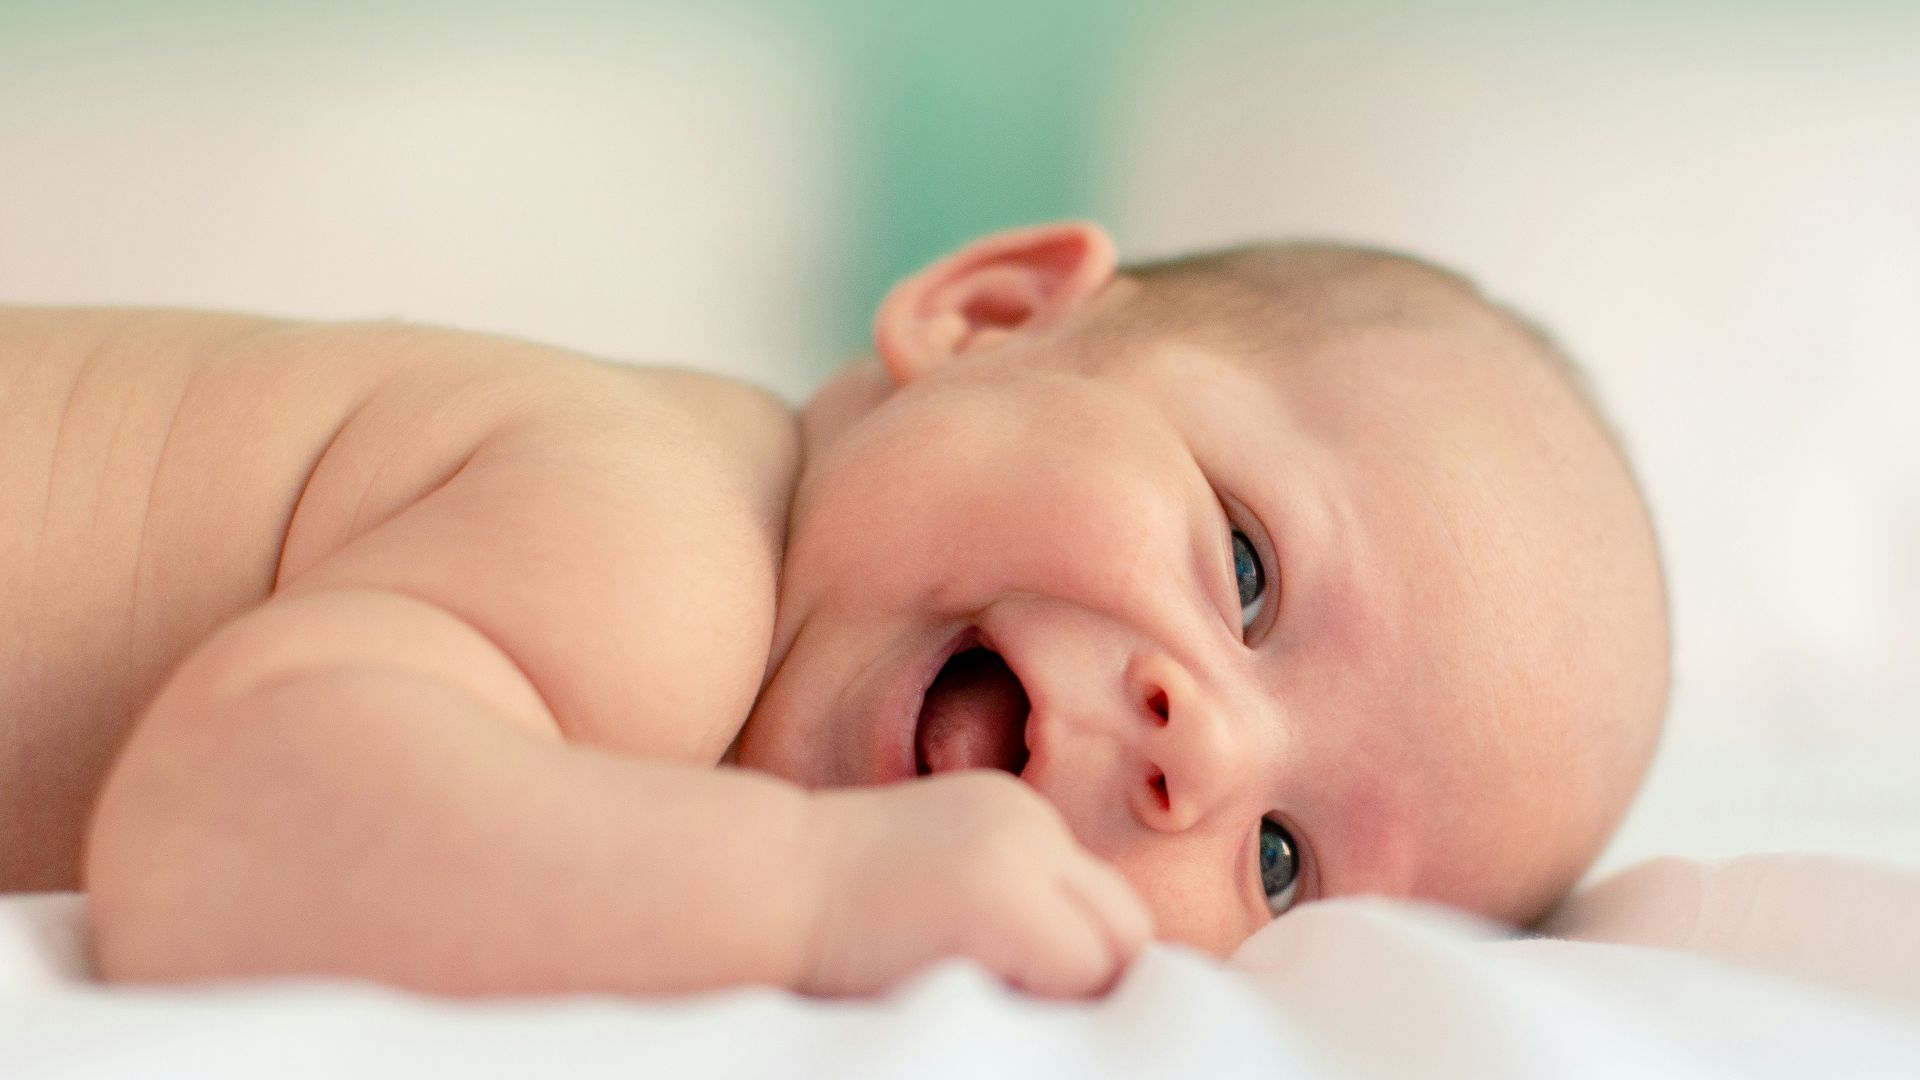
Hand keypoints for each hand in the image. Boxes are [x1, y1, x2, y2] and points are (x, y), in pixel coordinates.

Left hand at [799, 770, 1153, 997]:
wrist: (789, 884)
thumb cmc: (849, 974)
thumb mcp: (951, 1006)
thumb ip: (1035, 1005)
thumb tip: (1093, 1018)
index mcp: (1003, 902)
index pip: (1105, 973)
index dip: (1085, 1013)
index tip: (1049, 1029)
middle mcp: (1023, 839)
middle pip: (1127, 923)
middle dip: (1105, 971)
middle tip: (1054, 1006)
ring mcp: (1017, 807)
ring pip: (1102, 887)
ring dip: (1081, 928)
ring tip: (1019, 962)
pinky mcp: (1005, 793)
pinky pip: (1063, 855)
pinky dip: (1049, 891)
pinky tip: (995, 914)